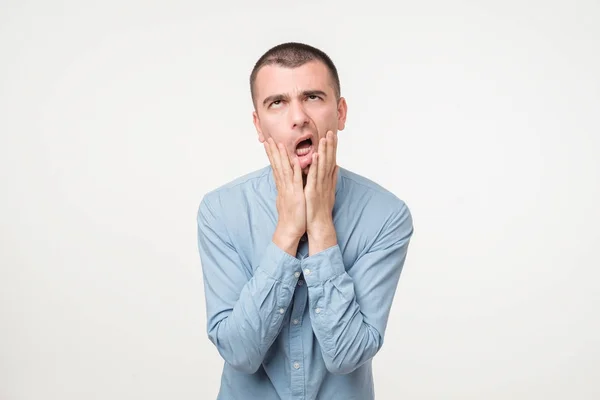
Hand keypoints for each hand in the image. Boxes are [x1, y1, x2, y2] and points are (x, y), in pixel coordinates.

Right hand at [264, 138, 305, 254]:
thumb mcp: (288, 199)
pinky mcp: (296, 195)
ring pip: (284, 170)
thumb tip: (286, 181)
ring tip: (278, 144)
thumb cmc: (291, 216)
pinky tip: (294, 160)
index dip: (272, 155)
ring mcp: (289, 190)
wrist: (289, 230)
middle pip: (277, 166)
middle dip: (272, 152)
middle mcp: (283, 186)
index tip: (269, 144)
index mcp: (282, 186)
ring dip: (281, 156)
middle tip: (268, 139)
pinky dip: (295, 170)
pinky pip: (295, 180)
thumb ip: (287, 188)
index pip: (276, 167)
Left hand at [305, 130, 338, 254]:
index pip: (331, 160)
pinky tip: (316, 156)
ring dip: (324, 151)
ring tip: (325, 138)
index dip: (332, 147)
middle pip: (329, 160)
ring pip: (323, 165)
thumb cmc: (321, 208)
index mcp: (327, 180)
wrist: (319, 224)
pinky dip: (316, 165)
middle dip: (330, 145)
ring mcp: (320, 185)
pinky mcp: (313, 191)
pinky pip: (314, 176)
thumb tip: (336, 167)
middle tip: (331, 131)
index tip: (333, 135)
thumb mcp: (328, 191)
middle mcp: (326, 181)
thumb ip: (332, 178)